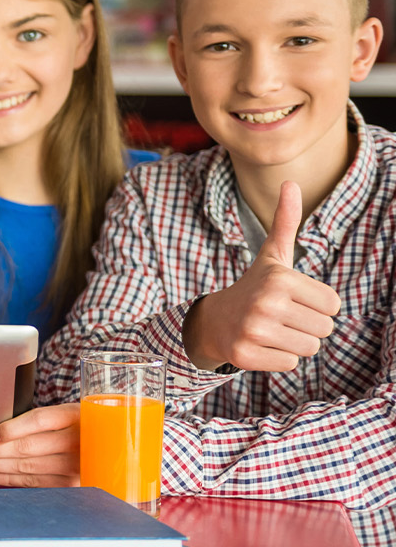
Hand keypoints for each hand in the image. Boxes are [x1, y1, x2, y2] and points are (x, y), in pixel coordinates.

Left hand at [0, 404, 80, 487]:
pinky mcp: (73, 485)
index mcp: (75, 415)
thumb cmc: (79, 426)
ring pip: (27, 467)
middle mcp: (78, 442)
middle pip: (27, 447)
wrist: (112, 447)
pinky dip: (8, 480)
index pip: (39, 420)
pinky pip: (34, 483)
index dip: (11, 429)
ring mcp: (78, 466)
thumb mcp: (68, 413)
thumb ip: (41, 420)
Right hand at [183, 181, 340, 372]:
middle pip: (324, 329)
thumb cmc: (254, 287)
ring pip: (309, 348)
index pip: (333, 305)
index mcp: (279, 278)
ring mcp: (253, 330)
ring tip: (273, 331)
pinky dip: (278, 358)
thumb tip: (290, 182)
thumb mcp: (272, 255)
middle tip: (281, 317)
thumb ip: (286, 221)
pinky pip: (290, 364)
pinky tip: (261, 345)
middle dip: (307, 326)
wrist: (212, 320)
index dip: (318, 305)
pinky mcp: (244, 355)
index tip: (293, 299)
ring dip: (295, 343)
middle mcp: (266, 303)